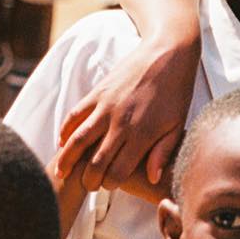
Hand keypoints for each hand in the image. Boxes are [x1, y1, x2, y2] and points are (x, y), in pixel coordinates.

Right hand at [56, 38, 197, 194]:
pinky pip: (74, 116)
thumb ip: (163, 152)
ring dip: (67, 160)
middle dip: (90, 180)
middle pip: (96, 162)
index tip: (111, 186)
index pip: (118, 172)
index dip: (111, 184)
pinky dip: (65, 131)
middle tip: (89, 185)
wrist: (168, 52)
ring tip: (63, 172)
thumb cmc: (177, 91)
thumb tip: (152, 178)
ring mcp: (106, 107)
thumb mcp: (177, 124)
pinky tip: (62, 142)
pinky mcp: (97, 92)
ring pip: (77, 141)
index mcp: (142, 134)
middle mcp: (120, 123)